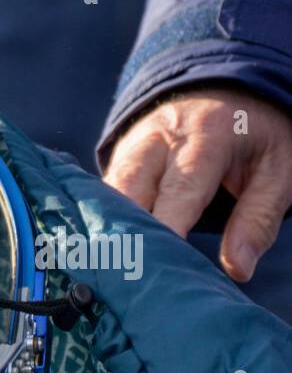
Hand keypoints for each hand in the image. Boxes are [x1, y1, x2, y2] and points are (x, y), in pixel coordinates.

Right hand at [104, 86, 291, 282]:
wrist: (225, 90)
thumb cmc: (255, 134)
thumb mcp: (278, 167)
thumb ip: (258, 217)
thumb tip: (238, 270)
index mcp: (205, 137)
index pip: (179, 191)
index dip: (163, 231)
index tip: (152, 268)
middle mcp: (158, 138)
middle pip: (128, 192)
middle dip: (121, 237)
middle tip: (120, 282)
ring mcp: (130, 148)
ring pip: (105, 196)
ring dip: (103, 234)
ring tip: (102, 276)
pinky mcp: (116, 162)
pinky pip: (101, 197)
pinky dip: (99, 225)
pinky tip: (98, 257)